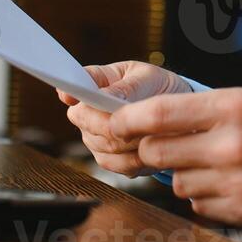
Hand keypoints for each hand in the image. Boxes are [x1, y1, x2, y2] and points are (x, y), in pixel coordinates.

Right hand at [56, 61, 192, 177]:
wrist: (172, 113)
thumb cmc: (156, 87)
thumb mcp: (148, 77)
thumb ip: (127, 86)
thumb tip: (104, 95)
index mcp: (93, 83)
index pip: (74, 85)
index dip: (69, 91)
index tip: (70, 95)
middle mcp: (86, 112)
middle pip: (86, 121)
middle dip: (115, 122)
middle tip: (141, 119)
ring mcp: (92, 138)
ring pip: (104, 145)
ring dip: (131, 140)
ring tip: (152, 131)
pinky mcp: (107, 159)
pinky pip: (116, 164)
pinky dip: (136, 158)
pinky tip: (149, 146)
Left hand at [109, 87, 241, 230]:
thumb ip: (206, 110)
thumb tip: (150, 124)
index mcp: (235, 107)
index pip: (159, 114)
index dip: (126, 119)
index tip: (112, 120)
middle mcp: (233, 145)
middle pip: (157, 152)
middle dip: (151, 148)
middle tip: (163, 143)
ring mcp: (238, 183)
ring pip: (176, 181)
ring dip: (185, 172)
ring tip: (218, 161)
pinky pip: (199, 205)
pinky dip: (206, 194)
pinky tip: (235, 182)